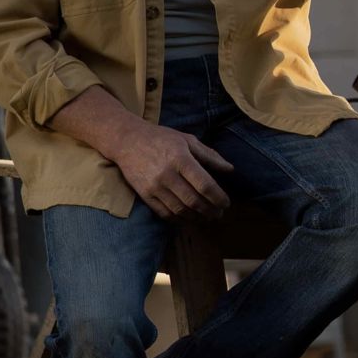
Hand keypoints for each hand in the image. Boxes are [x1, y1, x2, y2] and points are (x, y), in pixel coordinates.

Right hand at [112, 121, 235, 220]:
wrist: (128, 141)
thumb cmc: (162, 138)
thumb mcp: (187, 140)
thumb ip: (209, 156)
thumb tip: (230, 170)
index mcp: (180, 158)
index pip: (204, 184)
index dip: (218, 197)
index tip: (226, 203)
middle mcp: (167, 174)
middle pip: (193, 200)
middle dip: (210, 210)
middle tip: (219, 213)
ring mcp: (154, 186)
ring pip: (180, 210)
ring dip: (197, 217)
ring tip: (207, 217)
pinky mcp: (145, 195)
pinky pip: (165, 213)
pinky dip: (179, 219)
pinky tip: (189, 218)